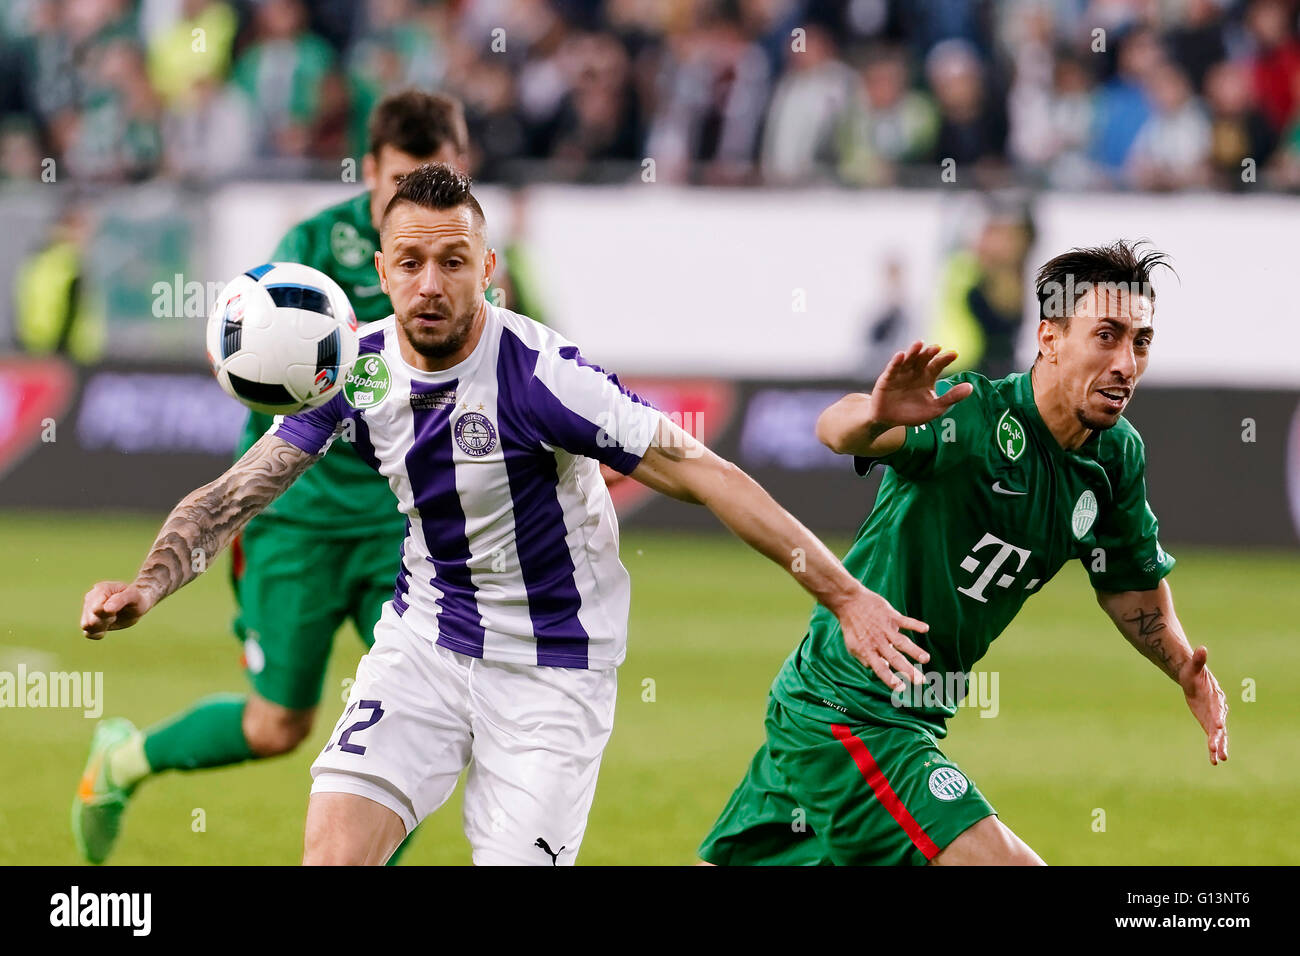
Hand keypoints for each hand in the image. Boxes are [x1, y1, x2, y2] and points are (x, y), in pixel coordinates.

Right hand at [80, 581, 154, 639]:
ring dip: (101, 626)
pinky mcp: (89, 619)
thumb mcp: (134, 596)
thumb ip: (121, 600)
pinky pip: (88, 633)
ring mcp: (88, 608)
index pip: (96, 609)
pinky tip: (107, 626)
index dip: (108, 614)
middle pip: (90, 620)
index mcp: (101, 589)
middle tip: (116, 614)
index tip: (117, 610)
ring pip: (87, 626)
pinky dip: (98, 633)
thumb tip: (106, 609)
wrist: (137, 603)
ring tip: (112, 618)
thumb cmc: (136, 598)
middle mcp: (90, 598)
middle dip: (105, 620)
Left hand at [831, 585, 930, 690]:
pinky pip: (905, 621)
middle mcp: (878, 642)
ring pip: (902, 642)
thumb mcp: (853, 647)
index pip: (880, 669)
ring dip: (914, 651)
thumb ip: (866, 659)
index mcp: (868, 651)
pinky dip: (915, 624)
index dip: (890, 679)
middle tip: (921, 680)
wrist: (849, 602)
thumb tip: (883, 669)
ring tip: (926, 659)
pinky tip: (925, 629)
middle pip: (895, 659)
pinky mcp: (890, 615)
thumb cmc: (852, 626)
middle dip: (908, 670)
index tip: (901, 688)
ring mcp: (885, 628)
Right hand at [867, 341, 972, 427]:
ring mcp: (901, 373)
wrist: (889, 421)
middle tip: (937, 348)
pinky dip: (896, 362)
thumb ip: (952, 397)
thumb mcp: (936, 408)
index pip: (938, 364)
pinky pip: (892, 369)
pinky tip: (900, 355)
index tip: (954, 354)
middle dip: (929, 353)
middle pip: (923, 359)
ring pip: (908, 359)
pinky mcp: (887, 379)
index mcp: (927, 377)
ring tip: (919, 344)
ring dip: (913, 351)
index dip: (945, 359)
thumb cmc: (913, 413)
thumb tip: (970, 387)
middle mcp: (915, 371)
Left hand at [1178, 645, 1228, 764]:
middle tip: (1220, 752)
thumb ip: (1198, 660)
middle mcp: (1218, 709)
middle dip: (1220, 739)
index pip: (1218, 708)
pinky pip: (1213, 737)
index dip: (1218, 717)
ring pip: (1219, 735)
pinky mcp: (1209, 723)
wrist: (1193, 678)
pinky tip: (1213, 761)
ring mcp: (1214, 718)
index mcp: (1216, 697)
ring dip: (1219, 747)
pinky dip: (1213, 748)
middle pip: (1220, 726)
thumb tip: (1201, 648)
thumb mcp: (1193, 667)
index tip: (1219, 726)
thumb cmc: (1192, 672)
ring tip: (1219, 760)